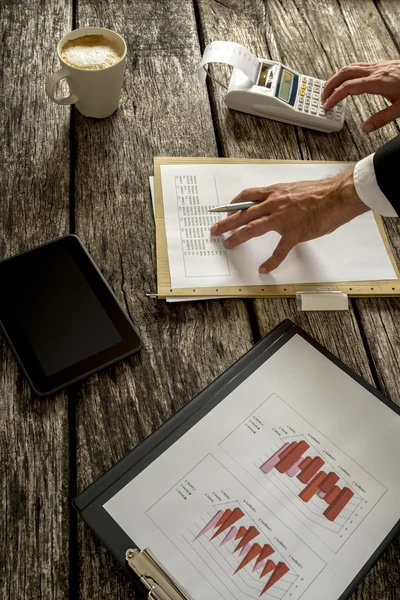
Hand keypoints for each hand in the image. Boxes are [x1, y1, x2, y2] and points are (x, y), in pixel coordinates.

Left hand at [210, 169, 368, 273]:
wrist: (337, 196)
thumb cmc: (320, 192)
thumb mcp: (294, 189)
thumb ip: (281, 197)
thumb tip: (273, 203)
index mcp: (275, 192)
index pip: (247, 197)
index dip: (233, 204)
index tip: (226, 210)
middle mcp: (274, 204)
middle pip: (243, 214)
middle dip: (226, 222)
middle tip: (215, 230)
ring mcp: (283, 219)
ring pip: (253, 229)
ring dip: (238, 237)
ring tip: (228, 244)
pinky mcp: (294, 233)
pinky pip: (279, 251)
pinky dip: (271, 261)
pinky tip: (263, 268)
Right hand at [321, 60, 399, 132]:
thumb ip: (382, 118)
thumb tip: (366, 128)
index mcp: (378, 81)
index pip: (349, 88)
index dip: (335, 97)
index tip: (327, 105)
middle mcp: (377, 71)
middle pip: (346, 72)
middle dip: (331, 84)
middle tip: (322, 96)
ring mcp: (380, 66)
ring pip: (351, 66)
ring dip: (338, 77)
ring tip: (330, 88)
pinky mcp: (383, 65)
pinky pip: (360, 66)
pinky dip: (348, 73)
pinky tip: (348, 81)